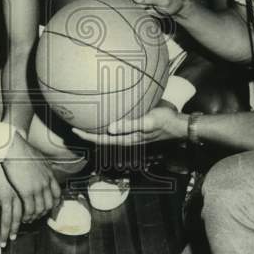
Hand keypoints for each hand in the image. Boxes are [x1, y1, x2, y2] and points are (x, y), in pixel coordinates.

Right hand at [0, 134, 61, 220]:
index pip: (57, 193)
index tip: (50, 207)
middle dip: (45, 212)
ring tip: (30, 219)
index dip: (54, 202)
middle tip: (38, 216)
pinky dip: (28, 216)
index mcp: (49, 174)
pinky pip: (30, 209)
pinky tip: (24, 217)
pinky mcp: (26, 192)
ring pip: (40, 208)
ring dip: (35, 216)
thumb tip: (42, 166)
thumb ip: (42, 165)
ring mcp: (37, 188)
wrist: (14, 148)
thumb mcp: (38, 157)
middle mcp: (46, 182)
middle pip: (50, 203)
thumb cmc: (22, 150)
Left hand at [0, 161, 22, 249]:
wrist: (8, 151)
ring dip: (15, 228)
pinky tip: (25, 221)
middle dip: (3, 235)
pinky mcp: (25, 190)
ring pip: (17, 216)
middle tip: (2, 246)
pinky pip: (27, 207)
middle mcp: (7, 198)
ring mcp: (17, 194)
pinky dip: (26, 216)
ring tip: (12, 237)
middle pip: (5, 221)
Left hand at [72, 101, 187, 146]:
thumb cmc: (164, 122)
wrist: (179, 123)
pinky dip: (108, 122)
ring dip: (97, 128)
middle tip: (74, 123)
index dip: (88, 136)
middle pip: (103, 137)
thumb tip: (110, 128)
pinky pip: (118, 125)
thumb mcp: (148, 122)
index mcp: (128, 138)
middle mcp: (127, 137)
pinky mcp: (136, 126)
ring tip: (86, 119)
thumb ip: (130, 125)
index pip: (102, 139)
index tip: (74, 130)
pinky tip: (106, 113)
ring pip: (110, 132)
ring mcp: (131, 133)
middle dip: (88, 132)